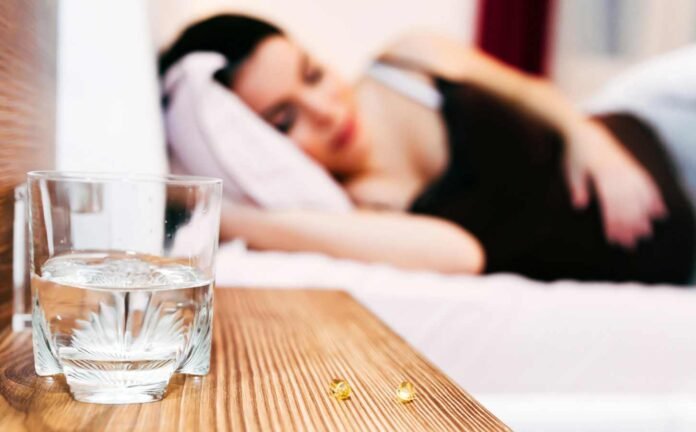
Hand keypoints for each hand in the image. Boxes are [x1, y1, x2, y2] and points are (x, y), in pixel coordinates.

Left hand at [563, 119, 666, 247]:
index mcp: (603, 174)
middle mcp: (619, 173)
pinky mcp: (633, 168)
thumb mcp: (571, 171)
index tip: (613, 239)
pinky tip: (659, 213)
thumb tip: (579, 206)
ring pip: (640, 197)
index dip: (613, 223)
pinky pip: (647, 185)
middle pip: (627, 204)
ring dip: (643, 217)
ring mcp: (628, 170)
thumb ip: (577, 188)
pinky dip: (654, 199)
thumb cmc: (575, 155)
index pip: (611, 204)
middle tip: (630, 244)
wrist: (586, 133)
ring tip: (645, 234)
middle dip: (629, 226)